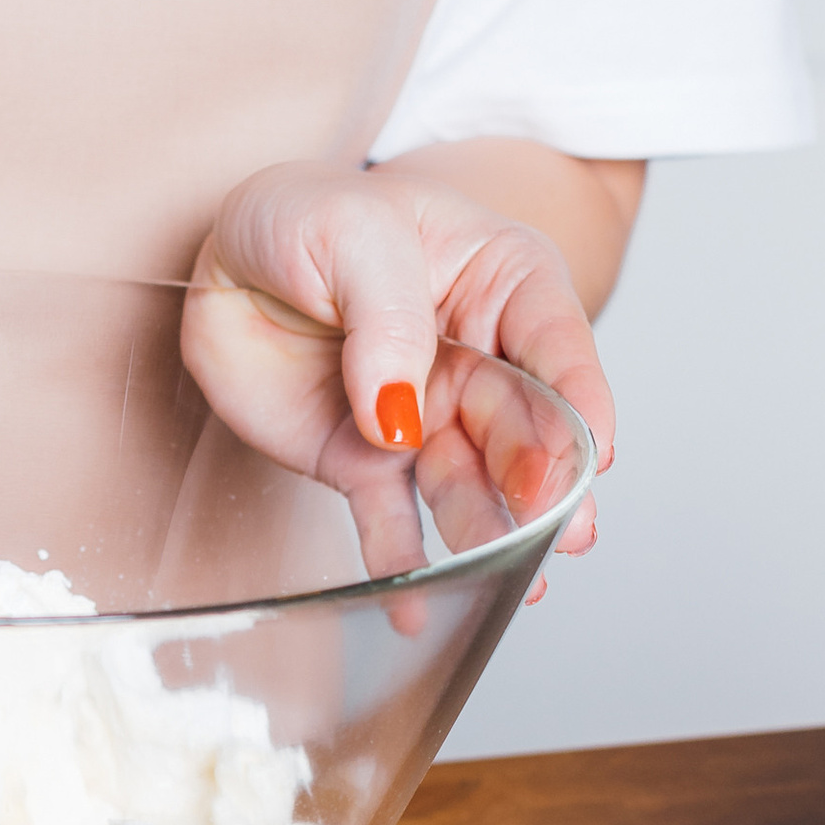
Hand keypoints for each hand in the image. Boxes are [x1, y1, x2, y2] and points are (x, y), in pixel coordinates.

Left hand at [181, 154, 614, 591]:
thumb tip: (400, 412)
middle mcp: (479, 358)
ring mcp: (425, 416)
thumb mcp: (350, 230)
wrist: (226, 255)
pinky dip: (405, 567)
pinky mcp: (366, 460)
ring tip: (506, 581)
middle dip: (545, 482)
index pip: (558, 343)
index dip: (582, 400)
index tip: (598, 454)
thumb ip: (387, 315)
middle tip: (556, 527)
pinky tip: (418, 607)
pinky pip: (392, 522)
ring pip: (472, 485)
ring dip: (490, 534)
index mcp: (502, 282)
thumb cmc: (304, 216)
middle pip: (525, 428)